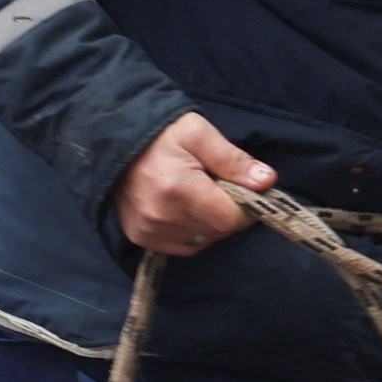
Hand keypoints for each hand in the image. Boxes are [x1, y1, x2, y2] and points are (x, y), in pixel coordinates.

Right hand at [116, 111, 276, 256]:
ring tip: (199, 196)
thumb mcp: (200, 134)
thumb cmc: (161, 134)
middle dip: (227, 212)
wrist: (114, 140)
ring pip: (203, 241)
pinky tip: (186, 210)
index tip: (245, 192)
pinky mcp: (140, 237)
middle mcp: (162, 216)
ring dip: (210, 224)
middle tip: (218, 187)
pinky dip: (193, 233)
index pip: (229, 220)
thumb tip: (267, 181)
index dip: (245, 209)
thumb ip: (234, 160)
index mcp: (179, 189)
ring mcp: (148, 230)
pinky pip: (183, 247)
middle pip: (218, 231)